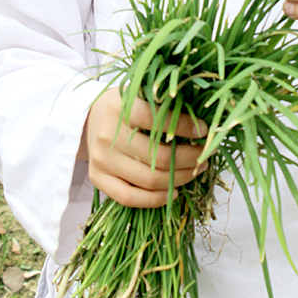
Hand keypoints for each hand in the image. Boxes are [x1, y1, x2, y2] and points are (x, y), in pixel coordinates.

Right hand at [78, 86, 207, 207]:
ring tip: (196, 171)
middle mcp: (108, 134)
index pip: (155, 119)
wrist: (92, 119)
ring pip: (148, 179)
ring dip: (180, 179)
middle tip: (206, 156)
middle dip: (190, 159)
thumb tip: (204, 125)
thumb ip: (165, 107)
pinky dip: (156, 199)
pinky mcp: (97, 178)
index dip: (184, 126)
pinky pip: (129, 198)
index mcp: (120, 108)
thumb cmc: (127, 108)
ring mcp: (101, 159)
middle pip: (158, 156)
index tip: (204, 131)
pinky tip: (174, 192)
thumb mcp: (142, 97)